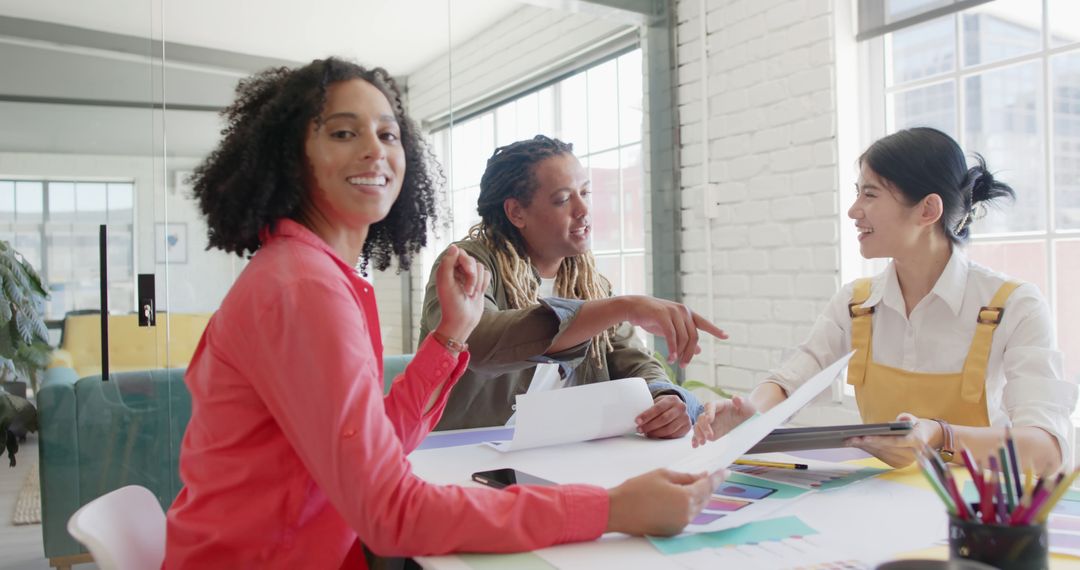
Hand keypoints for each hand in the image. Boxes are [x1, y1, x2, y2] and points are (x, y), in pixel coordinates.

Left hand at [433, 245, 488, 345]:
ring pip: (480, 267)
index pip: (460, 253)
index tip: (468, 272)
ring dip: (478, 282)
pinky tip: (477, 294)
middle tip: (468, 291)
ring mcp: (468, 276)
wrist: (462, 321)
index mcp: (446, 268)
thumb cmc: (451, 304)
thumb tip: (454, 246)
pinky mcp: (478, 282)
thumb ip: (448, 264)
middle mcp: (457, 270)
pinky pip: (487, 274)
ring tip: (470, 294)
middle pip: (472, 260)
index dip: (466, 261)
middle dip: (472, 276)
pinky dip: (484, 284)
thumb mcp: (446, 283)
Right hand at [606, 468, 722, 536]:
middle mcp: (686, 514)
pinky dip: (688, 506)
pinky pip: (686, 515)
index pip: (707, 486)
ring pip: (696, 508)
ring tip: (696, 484)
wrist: (617, 510)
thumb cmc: (636, 490)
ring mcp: (680, 524)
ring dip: (698, 496)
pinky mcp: (672, 530)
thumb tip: (701, 476)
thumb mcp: (662, 475)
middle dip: (708, 486)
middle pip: (704, 498)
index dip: (717, 477)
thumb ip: (685, 476)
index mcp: (685, 498)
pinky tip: (682, 497)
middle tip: (712, 475)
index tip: (725, 471)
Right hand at [620, 296, 727, 367]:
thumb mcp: (671, 328)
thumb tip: (699, 350)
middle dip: (690, 353)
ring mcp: (673, 312)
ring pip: (683, 337)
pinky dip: (672, 348)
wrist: (634, 307)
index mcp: (687, 313)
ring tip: (674, 362)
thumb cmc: (653, 318)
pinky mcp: (663, 316)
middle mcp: (683, 311)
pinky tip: (671, 357)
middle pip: (693, 337)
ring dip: (680, 353)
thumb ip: (684, 336)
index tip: (726, 336)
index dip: (715, 330)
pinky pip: (671, 336)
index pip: (704, 323)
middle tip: (684, 365)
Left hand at [636, 395, 689, 438]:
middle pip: (664, 419)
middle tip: (639, 429)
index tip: (637, 421)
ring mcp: (685, 418)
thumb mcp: (659, 402)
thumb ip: (650, 407)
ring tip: (646, 433)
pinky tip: (655, 436)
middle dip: (649, 426)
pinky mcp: (687, 428)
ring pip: (668, 429)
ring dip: (655, 433)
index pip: (658, 408)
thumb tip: (635, 416)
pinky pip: (673, 435)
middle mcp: (681, 408)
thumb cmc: (664, 406)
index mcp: (672, 399)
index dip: (647, 415)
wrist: (679, 409)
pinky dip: (662, 437)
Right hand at [691, 396, 755, 447]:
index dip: (708, 412)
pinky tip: (695, 445)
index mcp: (720, 405)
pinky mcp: (709, 432)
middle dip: (704, 427)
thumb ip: (742, 402)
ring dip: (698, 434)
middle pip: (702, 417)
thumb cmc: (747, 410)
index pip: (710, 406)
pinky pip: (700, 434)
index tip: (709, 419)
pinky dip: (695, 439)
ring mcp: (710, 423)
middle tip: (710, 436)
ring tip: (702, 442)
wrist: (748, 419)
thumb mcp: (748, 406)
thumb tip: (736, 398)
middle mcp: (712, 413)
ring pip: (698, 426)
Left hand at [844, 413, 939, 467]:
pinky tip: (859, 445)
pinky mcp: (898, 465)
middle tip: (850, 438)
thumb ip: (907, 417)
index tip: (864, 437)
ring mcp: (905, 461)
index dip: (880, 440)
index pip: (895, 442)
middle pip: (885, 448)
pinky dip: (870, 451)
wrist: (927, 438)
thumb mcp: (915, 419)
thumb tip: (900, 419)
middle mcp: (911, 454)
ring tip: (850, 441)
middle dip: (866, 443)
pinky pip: (881, 457)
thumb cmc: (917, 426)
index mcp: (916, 442)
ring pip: (881, 454)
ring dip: (865, 448)